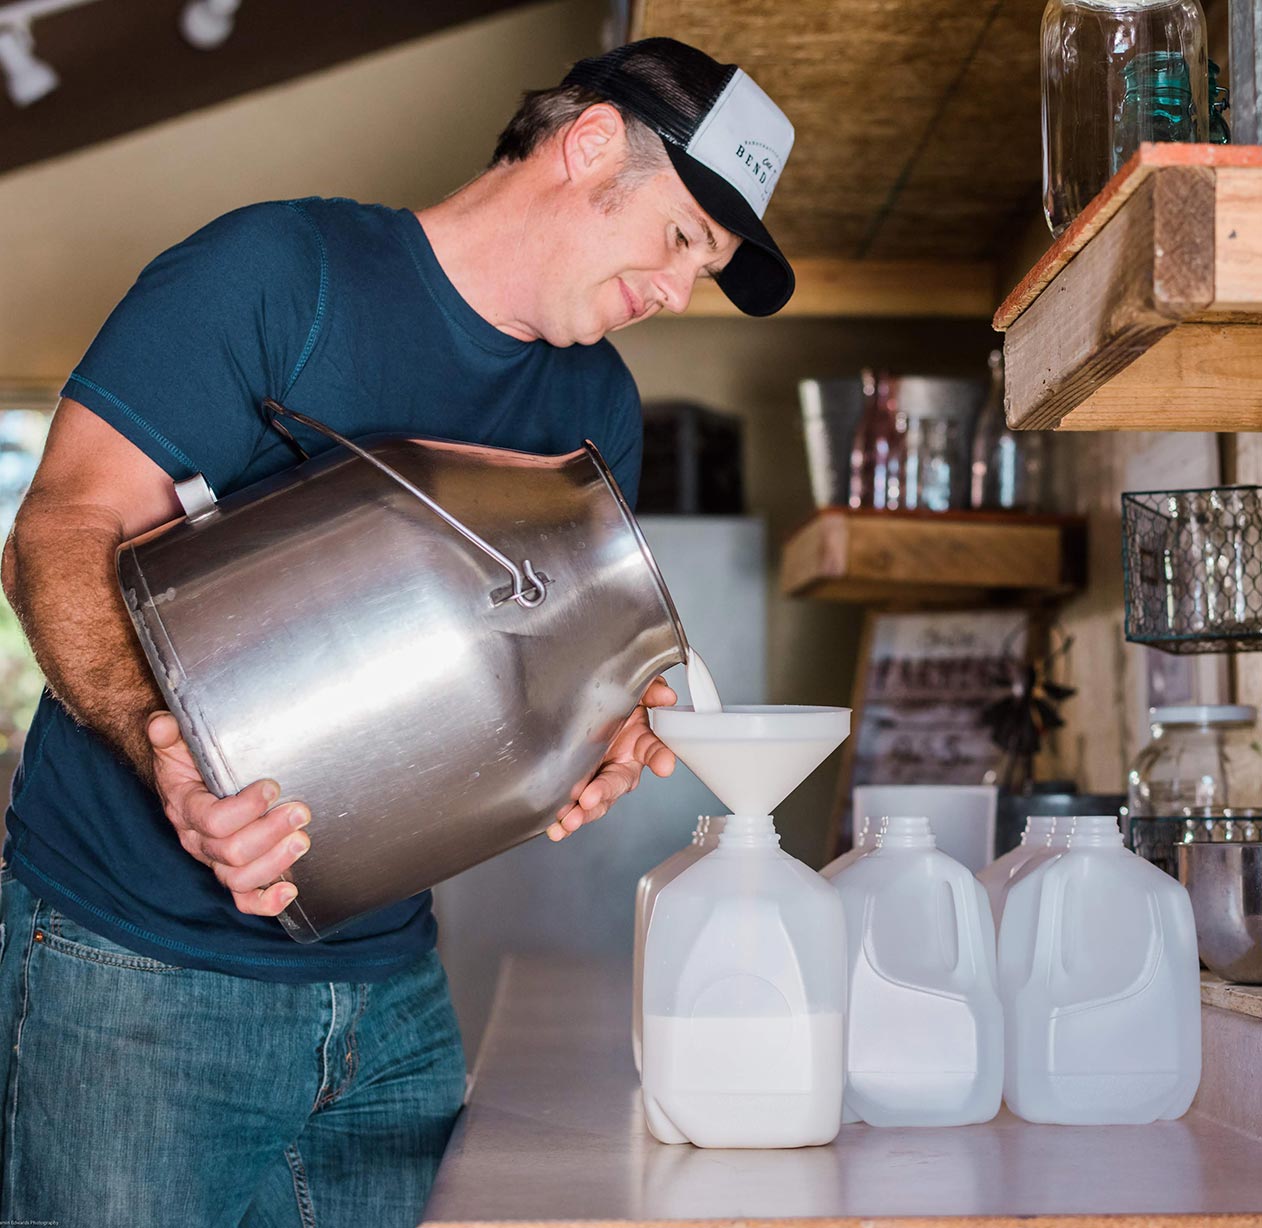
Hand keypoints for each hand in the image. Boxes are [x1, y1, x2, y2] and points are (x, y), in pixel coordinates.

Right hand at [147, 711, 310, 916]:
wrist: (189, 776)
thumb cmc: (190, 759)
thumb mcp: (177, 743)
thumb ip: (170, 734)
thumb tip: (162, 723)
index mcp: (186, 809)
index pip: (212, 820)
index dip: (245, 808)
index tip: (272, 787)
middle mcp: (198, 840)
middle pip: (230, 852)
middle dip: (270, 832)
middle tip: (300, 811)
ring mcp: (215, 860)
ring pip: (239, 878)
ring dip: (275, 862)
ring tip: (302, 839)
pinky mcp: (234, 872)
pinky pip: (244, 898)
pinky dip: (266, 902)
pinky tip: (290, 891)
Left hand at [546, 676, 676, 841]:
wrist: (581, 709)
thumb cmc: (612, 704)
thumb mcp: (633, 691)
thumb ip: (650, 690)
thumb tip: (666, 695)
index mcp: (638, 742)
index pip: (654, 749)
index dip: (660, 757)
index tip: (665, 766)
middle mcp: (621, 764)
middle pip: (618, 783)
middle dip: (604, 792)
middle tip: (591, 798)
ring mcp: (600, 779)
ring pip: (597, 801)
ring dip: (584, 813)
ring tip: (570, 820)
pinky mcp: (580, 789)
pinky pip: (574, 808)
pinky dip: (565, 820)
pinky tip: (556, 828)